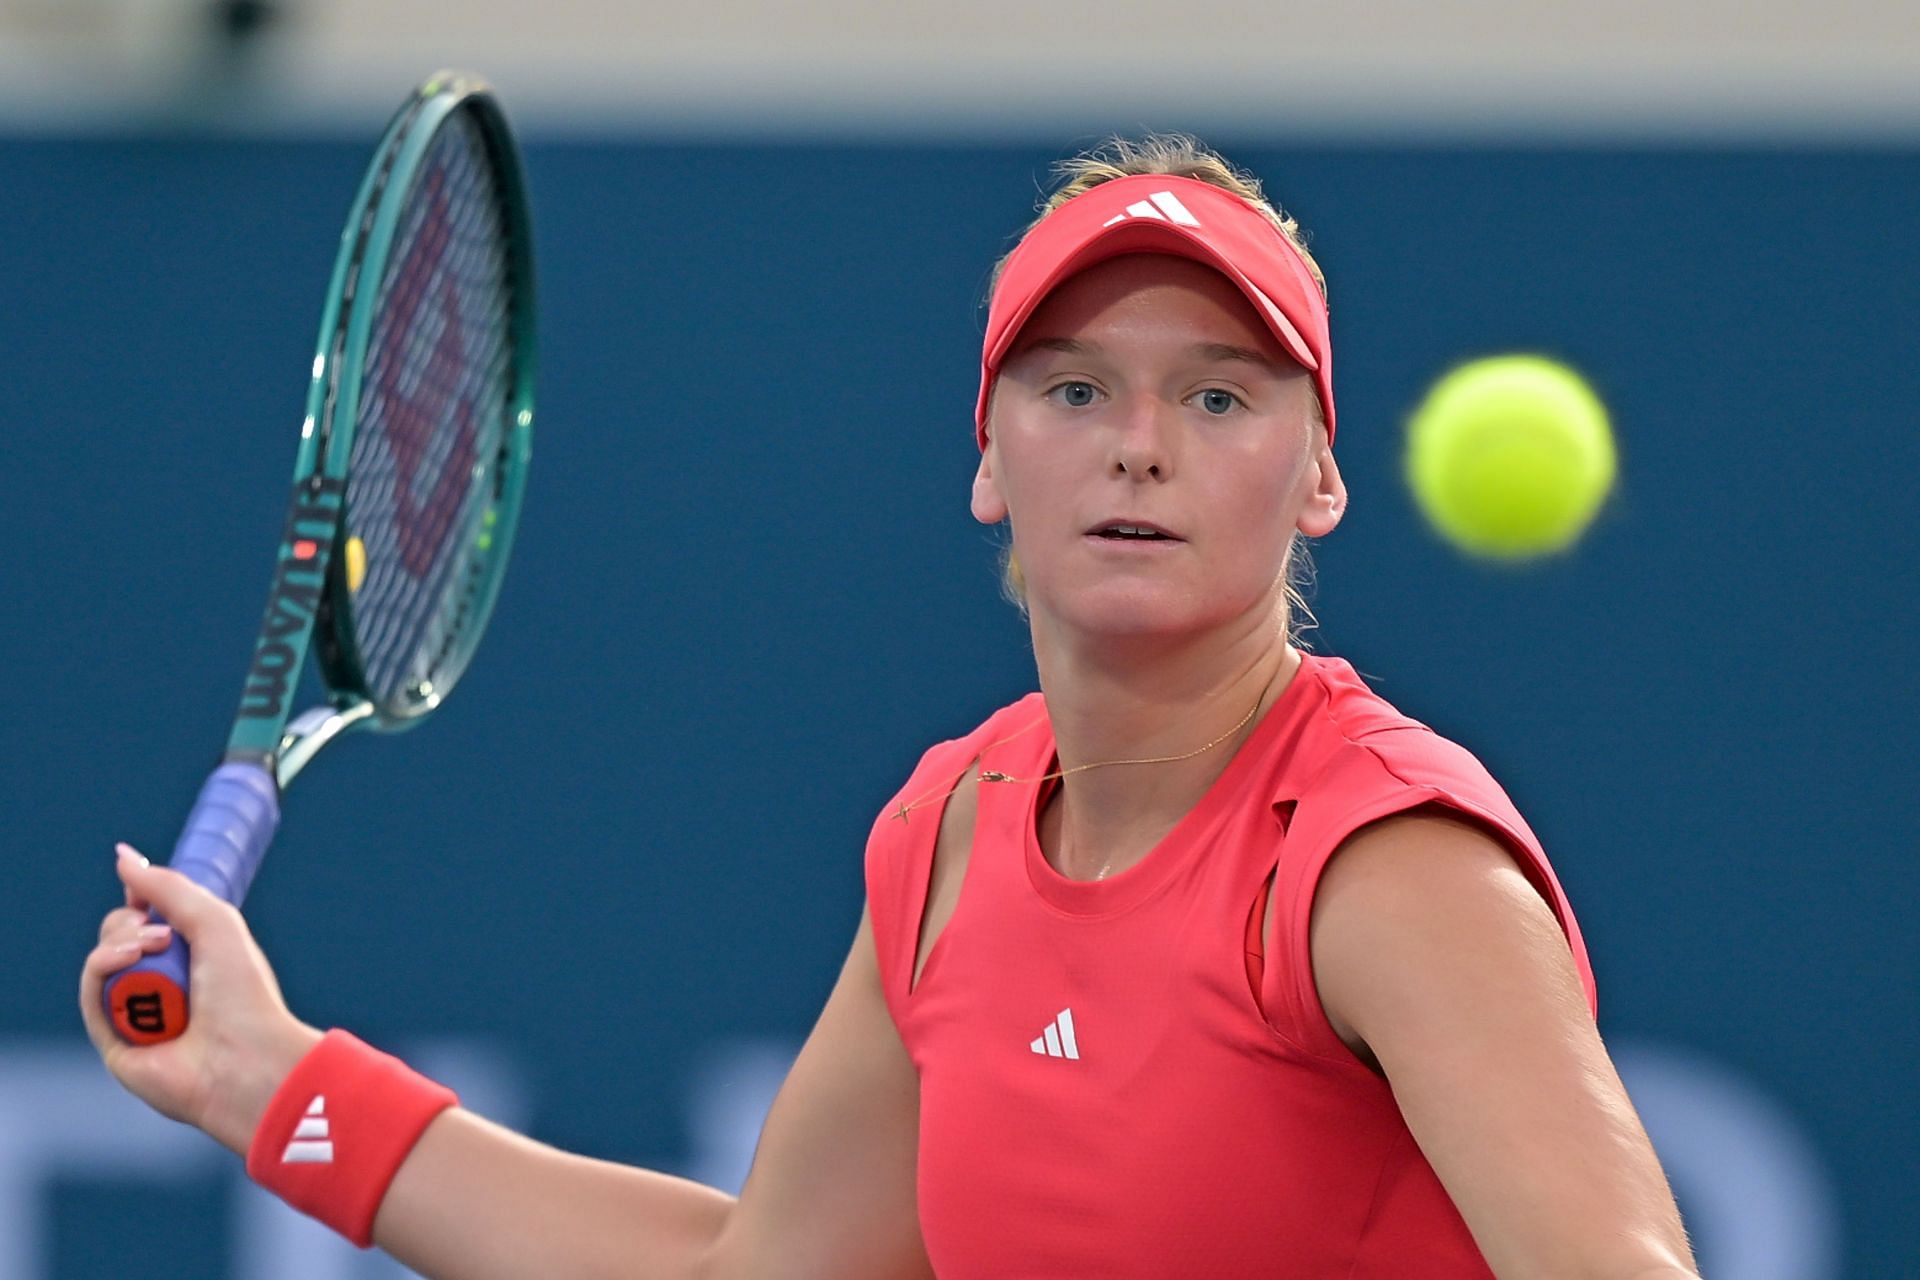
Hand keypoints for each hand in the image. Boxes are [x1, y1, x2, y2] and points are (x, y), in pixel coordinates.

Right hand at [80, 844, 322, 1154]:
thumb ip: (169, 887)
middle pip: (120, 937)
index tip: (144, 890)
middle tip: (158, 929)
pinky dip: (102, 967)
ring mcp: (138, 1014)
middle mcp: (165, 986)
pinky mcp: (114, 1042)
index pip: (152, 920)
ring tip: (153, 946)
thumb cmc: (242, 992)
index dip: (143, 901)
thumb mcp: (214, 921)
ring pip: (102, 961)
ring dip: (120, 942)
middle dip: (128, 922)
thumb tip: (124, 858)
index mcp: (196, 959)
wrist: (243, 1057)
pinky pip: (92, 991)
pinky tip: (127, 959)